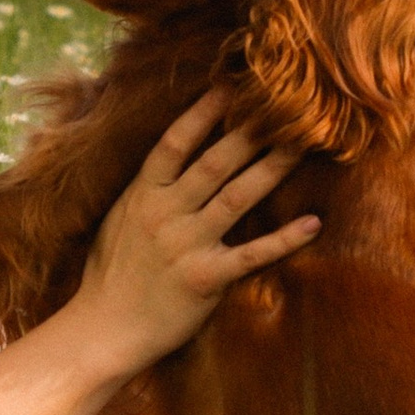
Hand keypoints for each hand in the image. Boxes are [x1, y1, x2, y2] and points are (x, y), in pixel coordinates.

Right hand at [65, 91, 319, 383]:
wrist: (102, 329)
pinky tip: (313, 223)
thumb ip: (146, 190)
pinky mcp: (205, 279)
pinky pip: (252, 254)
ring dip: (272, 168)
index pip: (175, 142)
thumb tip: (170, 159)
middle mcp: (165, 212)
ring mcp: (186, 244)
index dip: (204, 112)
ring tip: (302, 144)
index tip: (230, 85)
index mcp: (142, 195)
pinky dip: (285, 239)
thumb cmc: (108, 275)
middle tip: (284, 104)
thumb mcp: (118, 219)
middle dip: (250, 130)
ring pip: (238, 196)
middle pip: (215, 161)